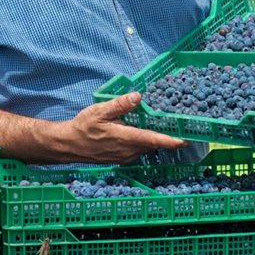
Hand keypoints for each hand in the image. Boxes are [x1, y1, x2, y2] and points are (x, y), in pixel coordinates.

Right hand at [56, 92, 186, 163]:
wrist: (69, 145)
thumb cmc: (83, 127)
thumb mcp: (100, 111)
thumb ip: (120, 105)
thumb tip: (138, 96)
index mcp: (125, 138)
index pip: (153, 140)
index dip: (170, 140)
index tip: (185, 139)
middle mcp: (128, 151)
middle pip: (153, 144)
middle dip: (167, 136)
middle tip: (179, 124)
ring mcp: (125, 156)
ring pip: (146, 147)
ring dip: (155, 139)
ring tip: (164, 125)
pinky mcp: (121, 158)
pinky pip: (139, 150)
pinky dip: (145, 142)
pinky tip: (144, 132)